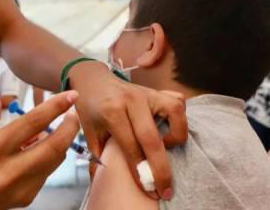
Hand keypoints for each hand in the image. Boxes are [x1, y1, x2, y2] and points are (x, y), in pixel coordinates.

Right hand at [0, 89, 80, 209]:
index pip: (32, 124)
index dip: (56, 107)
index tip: (71, 95)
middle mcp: (7, 171)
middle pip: (53, 147)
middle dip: (70, 128)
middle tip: (74, 114)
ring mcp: (18, 188)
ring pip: (54, 161)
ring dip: (60, 143)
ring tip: (50, 132)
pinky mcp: (24, 199)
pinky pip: (46, 174)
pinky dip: (48, 159)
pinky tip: (37, 151)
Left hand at [70, 62, 187, 199]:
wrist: (93, 80)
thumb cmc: (91, 108)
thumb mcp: (90, 132)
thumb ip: (100, 155)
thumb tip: (107, 180)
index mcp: (112, 112)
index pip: (130, 147)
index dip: (140, 171)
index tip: (148, 190)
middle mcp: (132, 101)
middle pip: (152, 138)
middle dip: (161, 168)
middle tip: (165, 188)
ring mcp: (146, 93)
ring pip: (175, 112)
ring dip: (177, 135)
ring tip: (168, 147)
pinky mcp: (156, 91)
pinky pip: (178, 102)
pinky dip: (179, 118)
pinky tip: (171, 129)